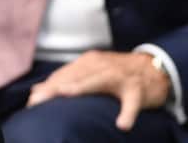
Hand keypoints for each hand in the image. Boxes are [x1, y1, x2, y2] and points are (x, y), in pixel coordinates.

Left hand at [26, 50, 170, 130]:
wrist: (155, 68)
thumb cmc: (118, 74)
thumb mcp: (91, 73)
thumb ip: (67, 80)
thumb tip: (37, 90)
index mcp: (89, 62)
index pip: (64, 74)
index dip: (48, 87)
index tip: (33, 100)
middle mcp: (101, 65)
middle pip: (75, 76)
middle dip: (56, 87)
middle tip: (40, 100)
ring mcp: (119, 76)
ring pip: (99, 80)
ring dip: (82, 87)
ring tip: (66, 94)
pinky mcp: (137, 89)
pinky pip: (132, 102)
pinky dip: (127, 113)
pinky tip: (122, 125)